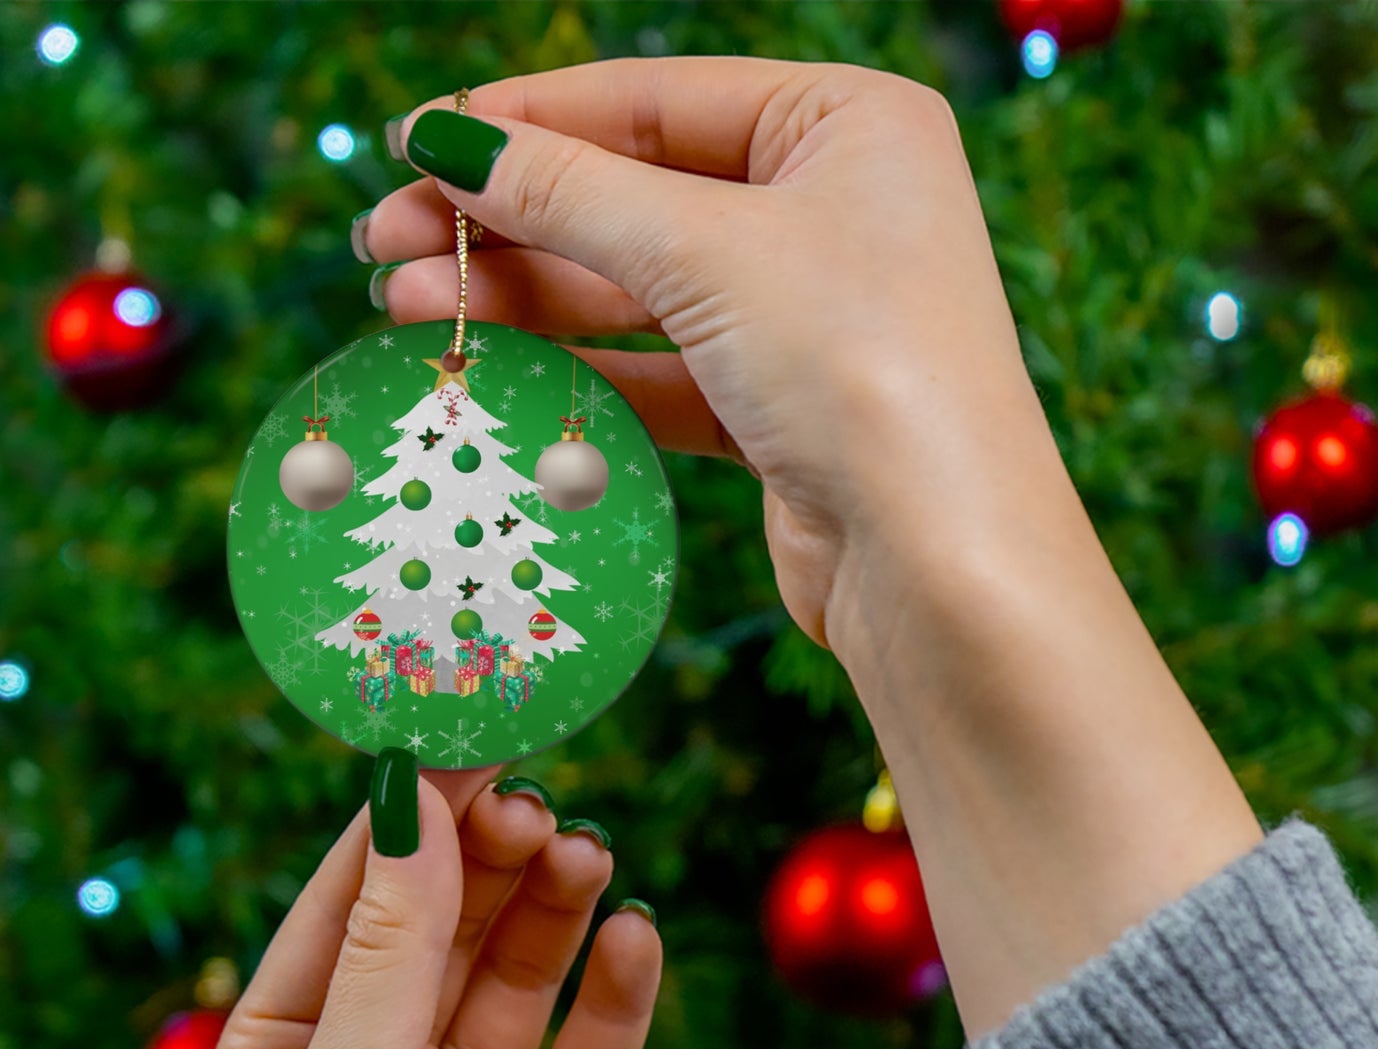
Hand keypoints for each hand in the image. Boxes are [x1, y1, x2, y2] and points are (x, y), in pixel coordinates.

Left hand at [201, 762, 661, 1048]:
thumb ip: (391, 946)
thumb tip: (413, 801)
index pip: (353, 898)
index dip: (409, 818)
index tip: (468, 739)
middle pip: (447, 925)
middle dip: (490, 860)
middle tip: (538, 804)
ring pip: (522, 976)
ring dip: (555, 910)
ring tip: (587, 856)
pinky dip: (617, 994)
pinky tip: (635, 940)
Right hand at [362, 56, 1055, 656]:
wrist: (938, 563)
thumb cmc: (858, 367)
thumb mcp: (707, 252)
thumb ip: (571, 193)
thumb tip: (448, 142)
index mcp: (847, 125)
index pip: (655, 100)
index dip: (526, 121)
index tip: (413, 143)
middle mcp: (834, 210)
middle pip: (637, 195)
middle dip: (509, 220)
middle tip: (385, 242)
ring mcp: (808, 316)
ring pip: (639, 290)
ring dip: (525, 297)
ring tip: (406, 305)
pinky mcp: (781, 410)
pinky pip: (661, 371)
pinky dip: (579, 370)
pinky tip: (491, 366)